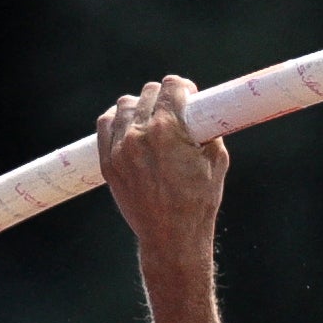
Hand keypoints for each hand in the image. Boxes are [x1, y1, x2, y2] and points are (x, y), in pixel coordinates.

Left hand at [97, 76, 228, 262]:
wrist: (171, 236)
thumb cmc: (199, 201)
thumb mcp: (217, 160)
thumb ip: (209, 130)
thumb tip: (204, 112)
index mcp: (168, 129)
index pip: (170, 86)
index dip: (184, 88)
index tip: (189, 96)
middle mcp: (139, 134)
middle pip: (148, 92)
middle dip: (164, 96)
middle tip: (174, 110)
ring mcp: (120, 149)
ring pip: (123, 105)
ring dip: (139, 105)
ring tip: (150, 118)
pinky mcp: (108, 162)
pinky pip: (105, 125)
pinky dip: (117, 119)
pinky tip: (128, 125)